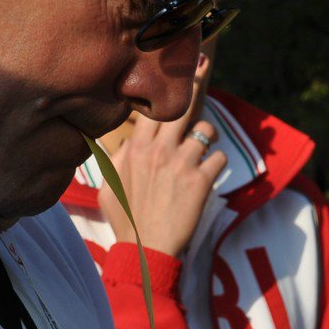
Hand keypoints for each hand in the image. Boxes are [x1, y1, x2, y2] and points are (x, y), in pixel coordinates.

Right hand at [99, 72, 225, 257]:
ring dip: (209, 136)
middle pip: (183, 106)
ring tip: (205, 146)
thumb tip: (126, 142)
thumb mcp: (108, 186)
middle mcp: (159, 150)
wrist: (146, 250)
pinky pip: (220, 158)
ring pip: (206, 129)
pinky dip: (217, 164)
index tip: (175, 78)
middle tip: (203, 82)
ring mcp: (182, 164)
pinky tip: (210, 173)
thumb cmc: (126, 219)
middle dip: (195, 91)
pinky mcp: (201, 181)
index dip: (166, 91)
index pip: (152, 107)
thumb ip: (117, 159)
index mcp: (135, 148)